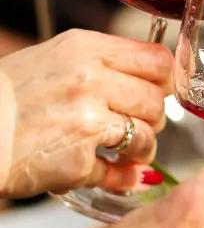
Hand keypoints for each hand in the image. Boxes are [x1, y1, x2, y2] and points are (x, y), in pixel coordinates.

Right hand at [0, 29, 172, 196]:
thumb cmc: (9, 97)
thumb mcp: (57, 60)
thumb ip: (106, 65)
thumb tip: (160, 80)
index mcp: (86, 49)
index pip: (158, 61)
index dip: (164, 81)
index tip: (158, 92)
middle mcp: (90, 80)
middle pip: (156, 101)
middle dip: (152, 118)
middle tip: (137, 126)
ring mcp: (86, 120)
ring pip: (147, 136)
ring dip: (142, 149)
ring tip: (125, 152)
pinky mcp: (78, 160)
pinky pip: (121, 173)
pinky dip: (122, 178)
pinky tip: (115, 174)